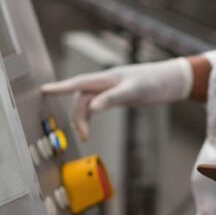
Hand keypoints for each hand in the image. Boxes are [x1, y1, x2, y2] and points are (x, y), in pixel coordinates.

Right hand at [41, 57, 192, 138]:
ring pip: (88, 101)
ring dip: (84, 117)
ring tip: (86, 136)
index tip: (43, 90)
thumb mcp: (135, 91)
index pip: (79, 83)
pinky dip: (91, 113)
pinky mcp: (119, 93)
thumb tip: (92, 108)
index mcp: (108, 78)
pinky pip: (97, 102)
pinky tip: (90, 123)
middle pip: (82, 97)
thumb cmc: (155, 82)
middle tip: (84, 136)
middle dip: (78, 116)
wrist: (173, 80)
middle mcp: (107, 81)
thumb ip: (113, 98)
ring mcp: (112, 87)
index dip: (60, 87)